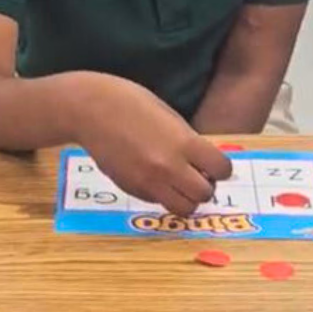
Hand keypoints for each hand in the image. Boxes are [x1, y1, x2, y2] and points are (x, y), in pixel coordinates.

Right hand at [74, 77, 232, 215]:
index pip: (222, 170)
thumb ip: (188, 141)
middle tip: (193, 174)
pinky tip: (152, 177)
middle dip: (203, 185)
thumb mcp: (169, 116)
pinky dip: (161, 195)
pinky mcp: (131, 189)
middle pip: (204, 194)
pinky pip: (157, 201)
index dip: (219, 168)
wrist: (90, 110)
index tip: (211, 163)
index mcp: (184, 143)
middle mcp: (169, 167)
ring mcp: (148, 181)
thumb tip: (202, 161)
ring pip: (183, 208)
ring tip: (175, 182)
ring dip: (185, 198)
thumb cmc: (130, 102)